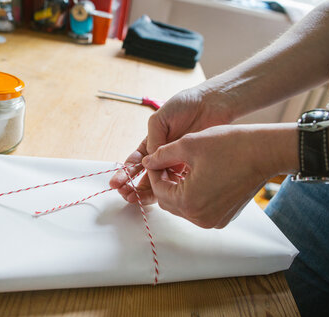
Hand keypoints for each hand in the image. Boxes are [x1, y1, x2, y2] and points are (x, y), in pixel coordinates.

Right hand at [109, 86, 234, 203]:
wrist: (212, 104)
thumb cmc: (185, 105)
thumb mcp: (161, 119)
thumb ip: (153, 139)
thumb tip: (149, 161)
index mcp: (152, 143)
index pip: (136, 161)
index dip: (125, 172)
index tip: (117, 183)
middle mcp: (163, 155)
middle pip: (146, 176)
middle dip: (134, 187)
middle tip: (126, 196)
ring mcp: (177, 162)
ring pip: (161, 182)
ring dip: (148, 192)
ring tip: (137, 199)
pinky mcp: (192, 167)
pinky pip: (180, 181)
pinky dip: (170, 189)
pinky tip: (163, 195)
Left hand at [142, 124, 290, 227]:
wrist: (265, 152)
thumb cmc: (230, 146)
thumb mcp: (189, 145)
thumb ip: (162, 155)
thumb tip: (146, 162)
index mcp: (188, 202)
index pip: (158, 189)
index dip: (155, 172)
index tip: (156, 159)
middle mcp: (200, 218)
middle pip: (169, 202)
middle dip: (165, 183)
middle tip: (168, 163)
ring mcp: (213, 221)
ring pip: (184, 207)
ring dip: (178, 190)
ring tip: (184, 169)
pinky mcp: (224, 218)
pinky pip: (200, 210)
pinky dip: (195, 197)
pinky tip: (200, 177)